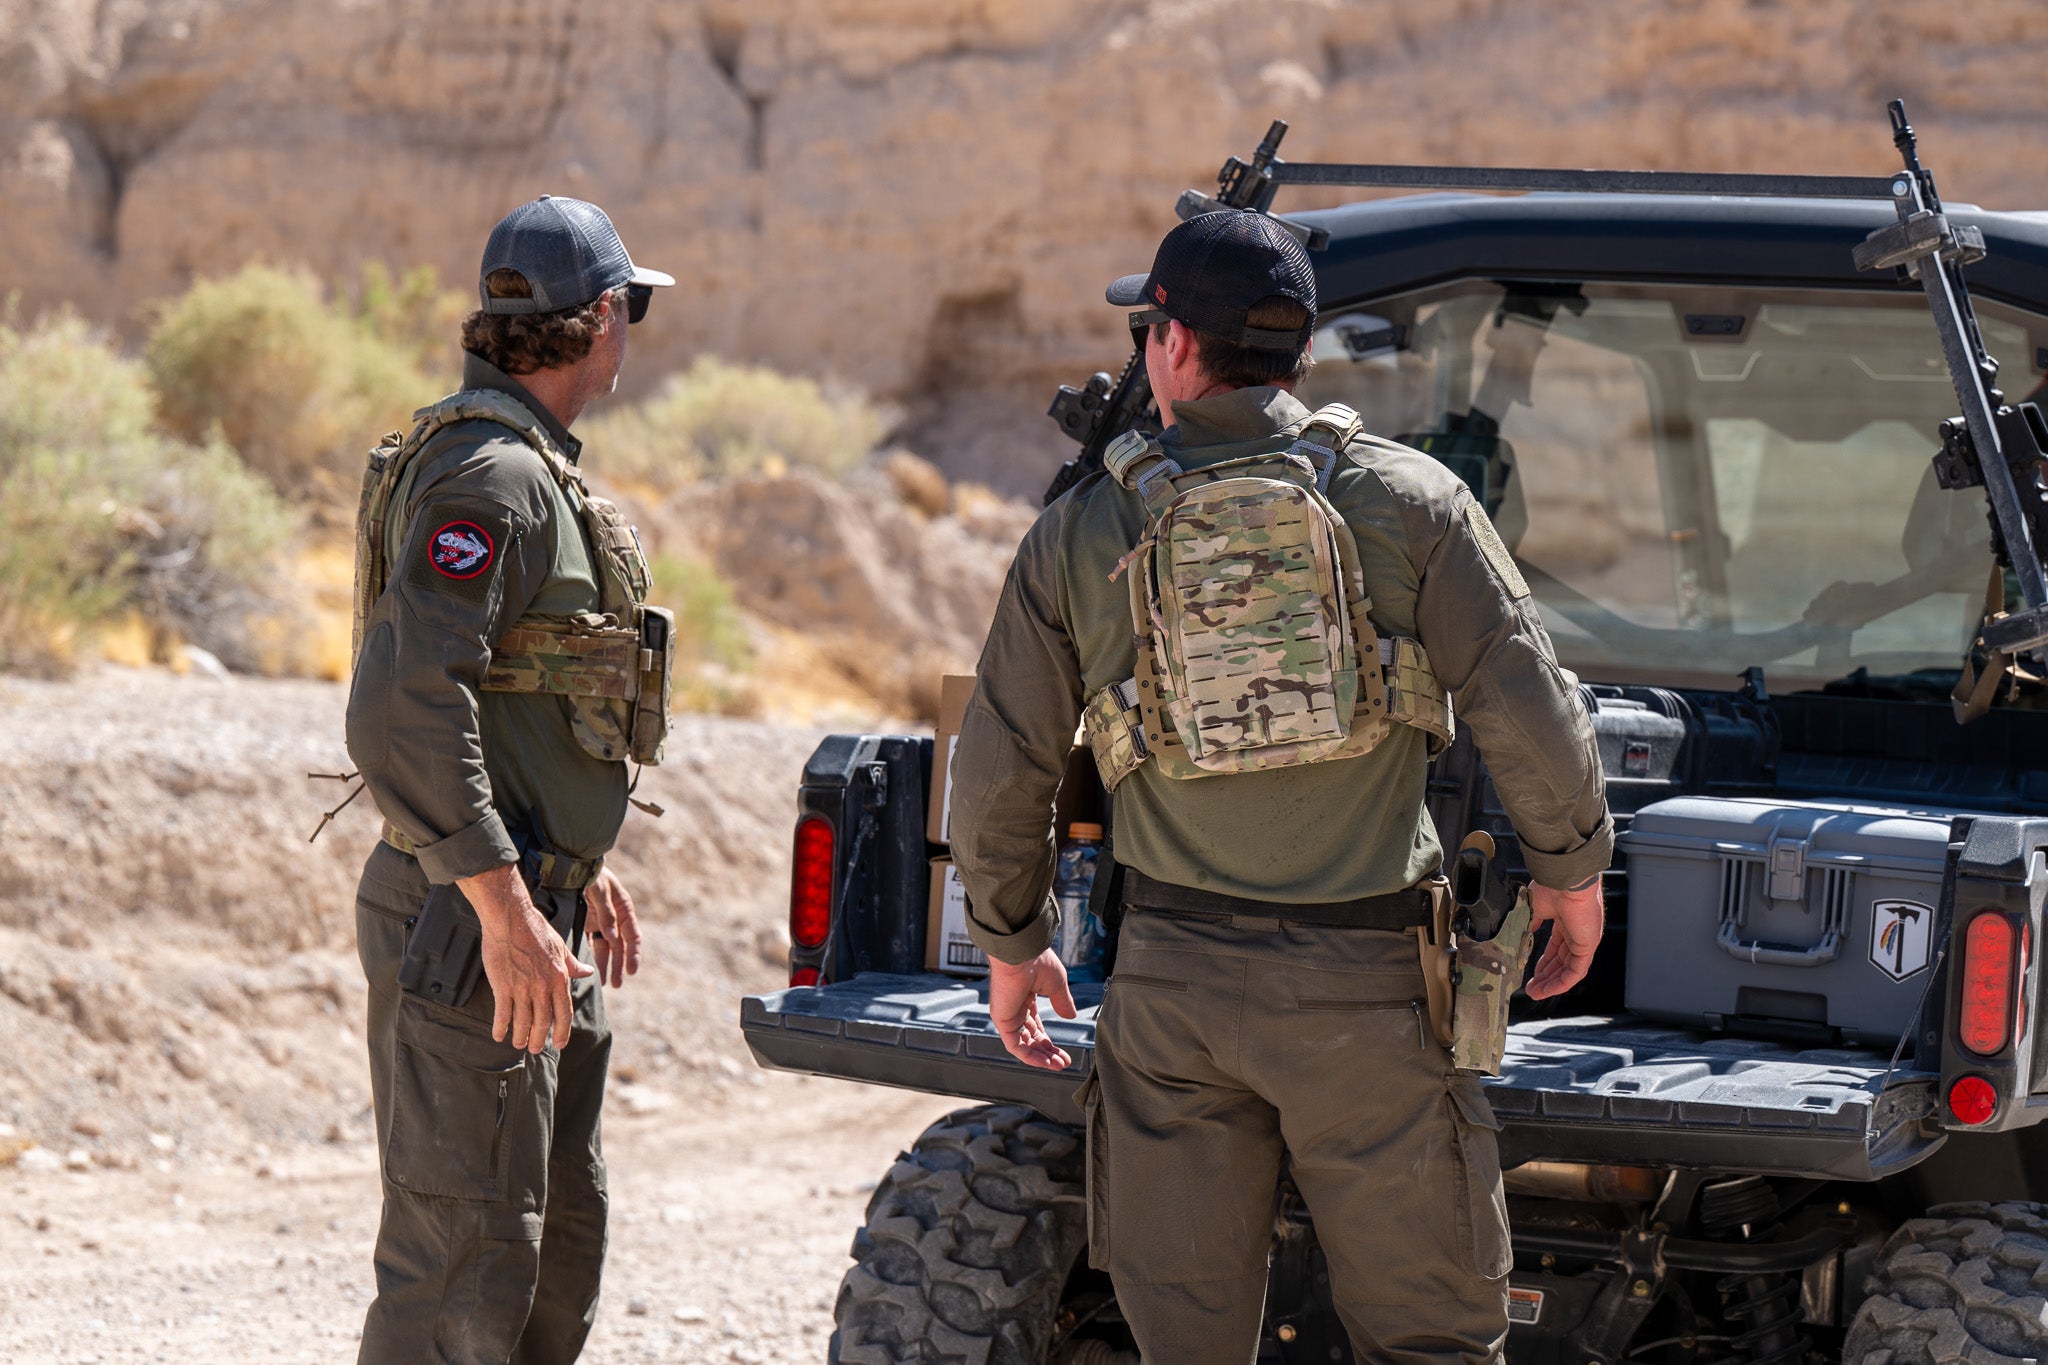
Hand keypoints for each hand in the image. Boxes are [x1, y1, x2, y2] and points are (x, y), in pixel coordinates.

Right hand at [459, 863, 593, 1052]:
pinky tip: (499, 1035)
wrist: (511, 918)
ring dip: (521, 1037)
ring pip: (523, 1022)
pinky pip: (503, 1013)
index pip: (564, 1013)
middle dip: (539, 1039)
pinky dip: (501, 1027)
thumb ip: (572, 965)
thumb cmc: (536, 930)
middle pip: (543, 1022)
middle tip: (534, 1049)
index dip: (562, 1031)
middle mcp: (543, 986)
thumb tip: (589, 973)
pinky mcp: (503, 986)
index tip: (559, 1043)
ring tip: (518, 1044)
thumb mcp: (560, 947)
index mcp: (560, 977)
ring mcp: (523, 987)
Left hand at [584, 868, 642, 987]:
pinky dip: (591, 957)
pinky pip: (591, 944)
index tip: (632, 971)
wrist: (570, 865)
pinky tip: (590, 971)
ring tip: (606, 984)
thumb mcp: (599, 889)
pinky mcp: (587, 925)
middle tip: (617, 984)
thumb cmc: (589, 874)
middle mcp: (615, 918)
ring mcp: (601, 922)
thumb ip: (606, 913)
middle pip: (620, 947)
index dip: (634, 954)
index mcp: (624, 909)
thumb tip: (613, 937)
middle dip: (620, 966)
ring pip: (607, 949)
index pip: (633, 936)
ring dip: (606, 965)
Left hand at [988, 949, 1076, 1070]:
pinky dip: (1029, 1056)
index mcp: (1026, 997)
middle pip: (1031, 1038)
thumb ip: (1063, 1002)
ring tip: (1058, 1065)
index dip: (1050, 1041)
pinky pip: (1014, 1045)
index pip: (1036, 1026)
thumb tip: (1071, 1017)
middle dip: (1048, 1052)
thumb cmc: (1037, 961)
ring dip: (1041, 1057)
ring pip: (1023, 1045)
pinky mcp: (1002, 1021)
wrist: (1022, 954)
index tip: (1064, 1052)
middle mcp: (1015, 1008)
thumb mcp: (1057, 984)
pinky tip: (1045, 1062)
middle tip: (1063, 1062)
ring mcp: (1008, 1015)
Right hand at [1524, 877, 1604, 999]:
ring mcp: (1584, 940)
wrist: (1564, 879)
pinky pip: (1576, 971)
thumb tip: (1523, 933)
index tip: (1530, 972)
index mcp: (1566, 920)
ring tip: (1535, 993)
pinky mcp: (1588, 946)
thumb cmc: (1550, 886)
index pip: (1556, 947)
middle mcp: (1577, 932)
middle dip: (1546, 976)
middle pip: (1561, 961)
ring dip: (1552, 983)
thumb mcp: (1534, 908)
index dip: (1543, 961)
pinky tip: (1548, 990)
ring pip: (1568, 969)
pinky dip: (1562, 983)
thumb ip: (1530, 922)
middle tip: (1531, 987)